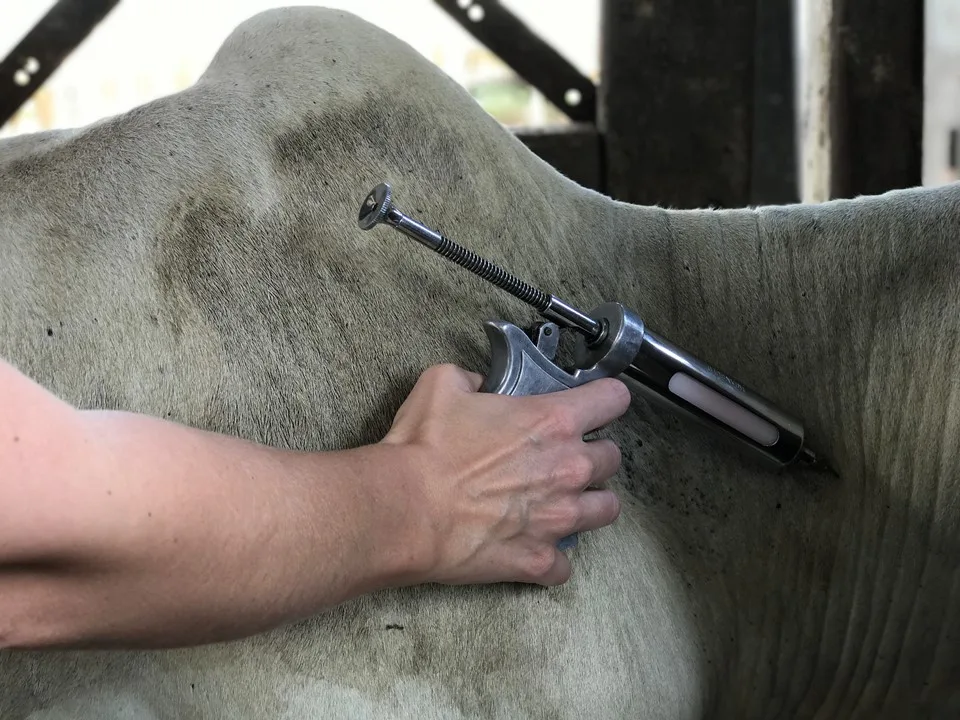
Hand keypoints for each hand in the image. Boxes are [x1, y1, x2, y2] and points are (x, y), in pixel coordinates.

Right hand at [381, 364, 629, 586]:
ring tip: (564, 503)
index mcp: (553, 421)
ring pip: (606, 510)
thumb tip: (479, 385)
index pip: (613, 399)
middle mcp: (568, 469)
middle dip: (592, 455)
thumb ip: (471, 379)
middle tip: (564, 458)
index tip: (596, 405)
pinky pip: (565, 566)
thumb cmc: (424, 448)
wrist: (406, 508)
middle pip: (612, 458)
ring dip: (590, 504)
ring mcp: (559, 518)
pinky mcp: (539, 559)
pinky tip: (534, 548)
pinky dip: (552, 559)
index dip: (605, 399)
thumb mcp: (442, 385)